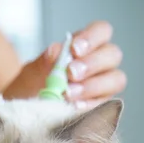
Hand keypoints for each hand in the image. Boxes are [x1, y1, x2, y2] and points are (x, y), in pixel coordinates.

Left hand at [2, 20, 125, 108]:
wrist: (28, 111)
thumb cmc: (34, 86)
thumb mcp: (32, 73)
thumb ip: (44, 62)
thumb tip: (55, 51)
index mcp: (86, 45)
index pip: (101, 31)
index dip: (92, 38)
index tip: (74, 50)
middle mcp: (100, 62)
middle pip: (112, 55)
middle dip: (92, 63)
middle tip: (71, 74)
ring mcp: (104, 84)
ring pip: (116, 79)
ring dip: (93, 86)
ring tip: (69, 93)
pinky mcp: (103, 105)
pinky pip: (106, 103)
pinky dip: (91, 105)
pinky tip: (75, 107)